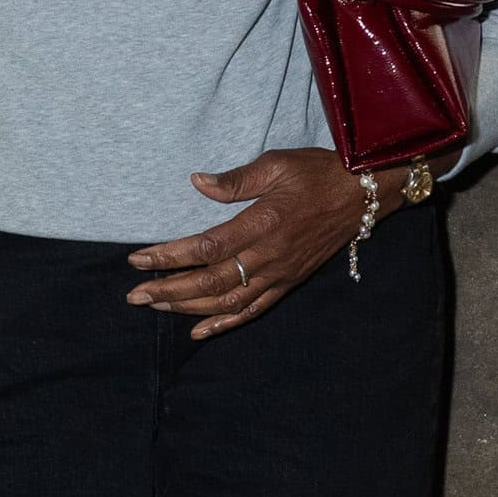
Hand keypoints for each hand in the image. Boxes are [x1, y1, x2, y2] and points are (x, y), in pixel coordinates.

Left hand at [124, 149, 370, 337]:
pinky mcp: (288, 282)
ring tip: (157, 306)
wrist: (362, 195)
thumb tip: (197, 182)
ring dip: (188, 307)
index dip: (169, 256)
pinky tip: (199, 331)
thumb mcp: (275, 165)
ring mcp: (279, 274)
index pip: (205, 248)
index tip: (138, 259)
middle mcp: (269, 256)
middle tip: (135, 295)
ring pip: (227, 301)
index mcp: (262, 223)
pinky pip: (253, 310)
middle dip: (168, 290)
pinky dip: (225, 323)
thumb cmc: (317, 173)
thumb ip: (235, 180)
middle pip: (210, 282)